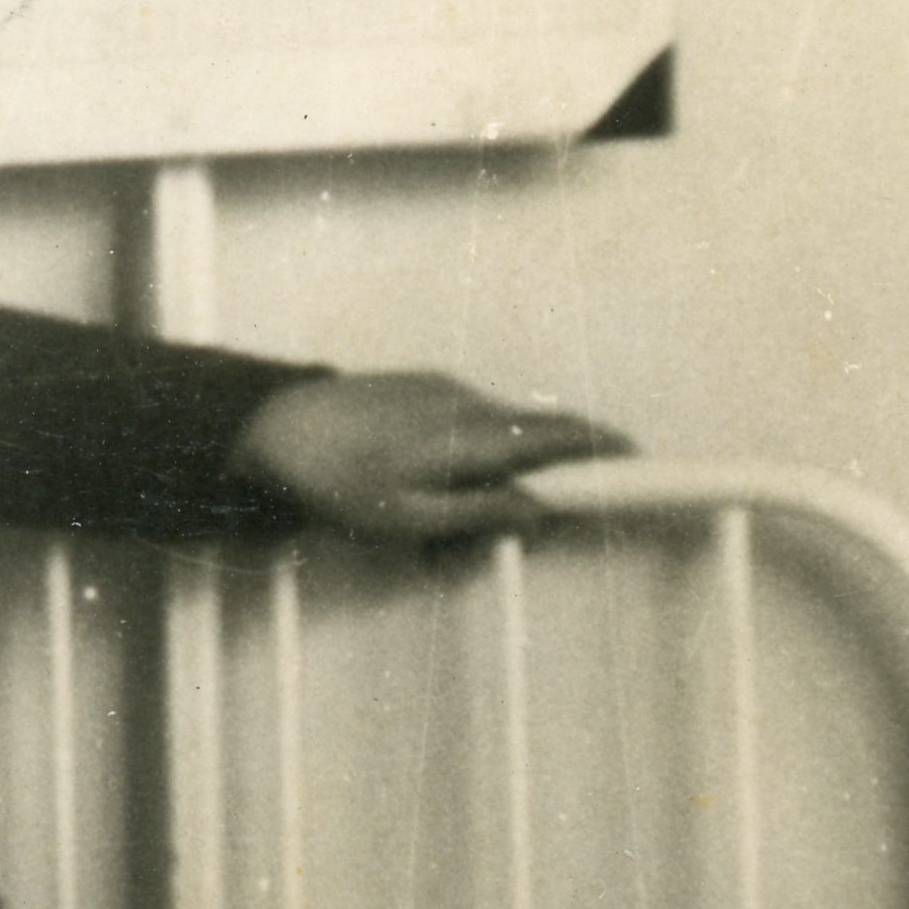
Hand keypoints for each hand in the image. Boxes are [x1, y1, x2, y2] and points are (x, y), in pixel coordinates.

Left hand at [229, 372, 631, 544]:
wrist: (271, 427)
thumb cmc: (333, 481)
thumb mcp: (406, 519)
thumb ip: (479, 514)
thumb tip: (539, 512)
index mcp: (471, 435)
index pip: (558, 435)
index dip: (602, 446)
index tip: (637, 457)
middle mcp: (467, 401)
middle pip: (532, 434)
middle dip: (544, 472)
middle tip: (533, 515)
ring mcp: (443, 387)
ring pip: (493, 433)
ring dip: (491, 472)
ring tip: (437, 524)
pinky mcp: (420, 384)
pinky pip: (462, 422)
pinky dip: (462, 455)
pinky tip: (415, 486)